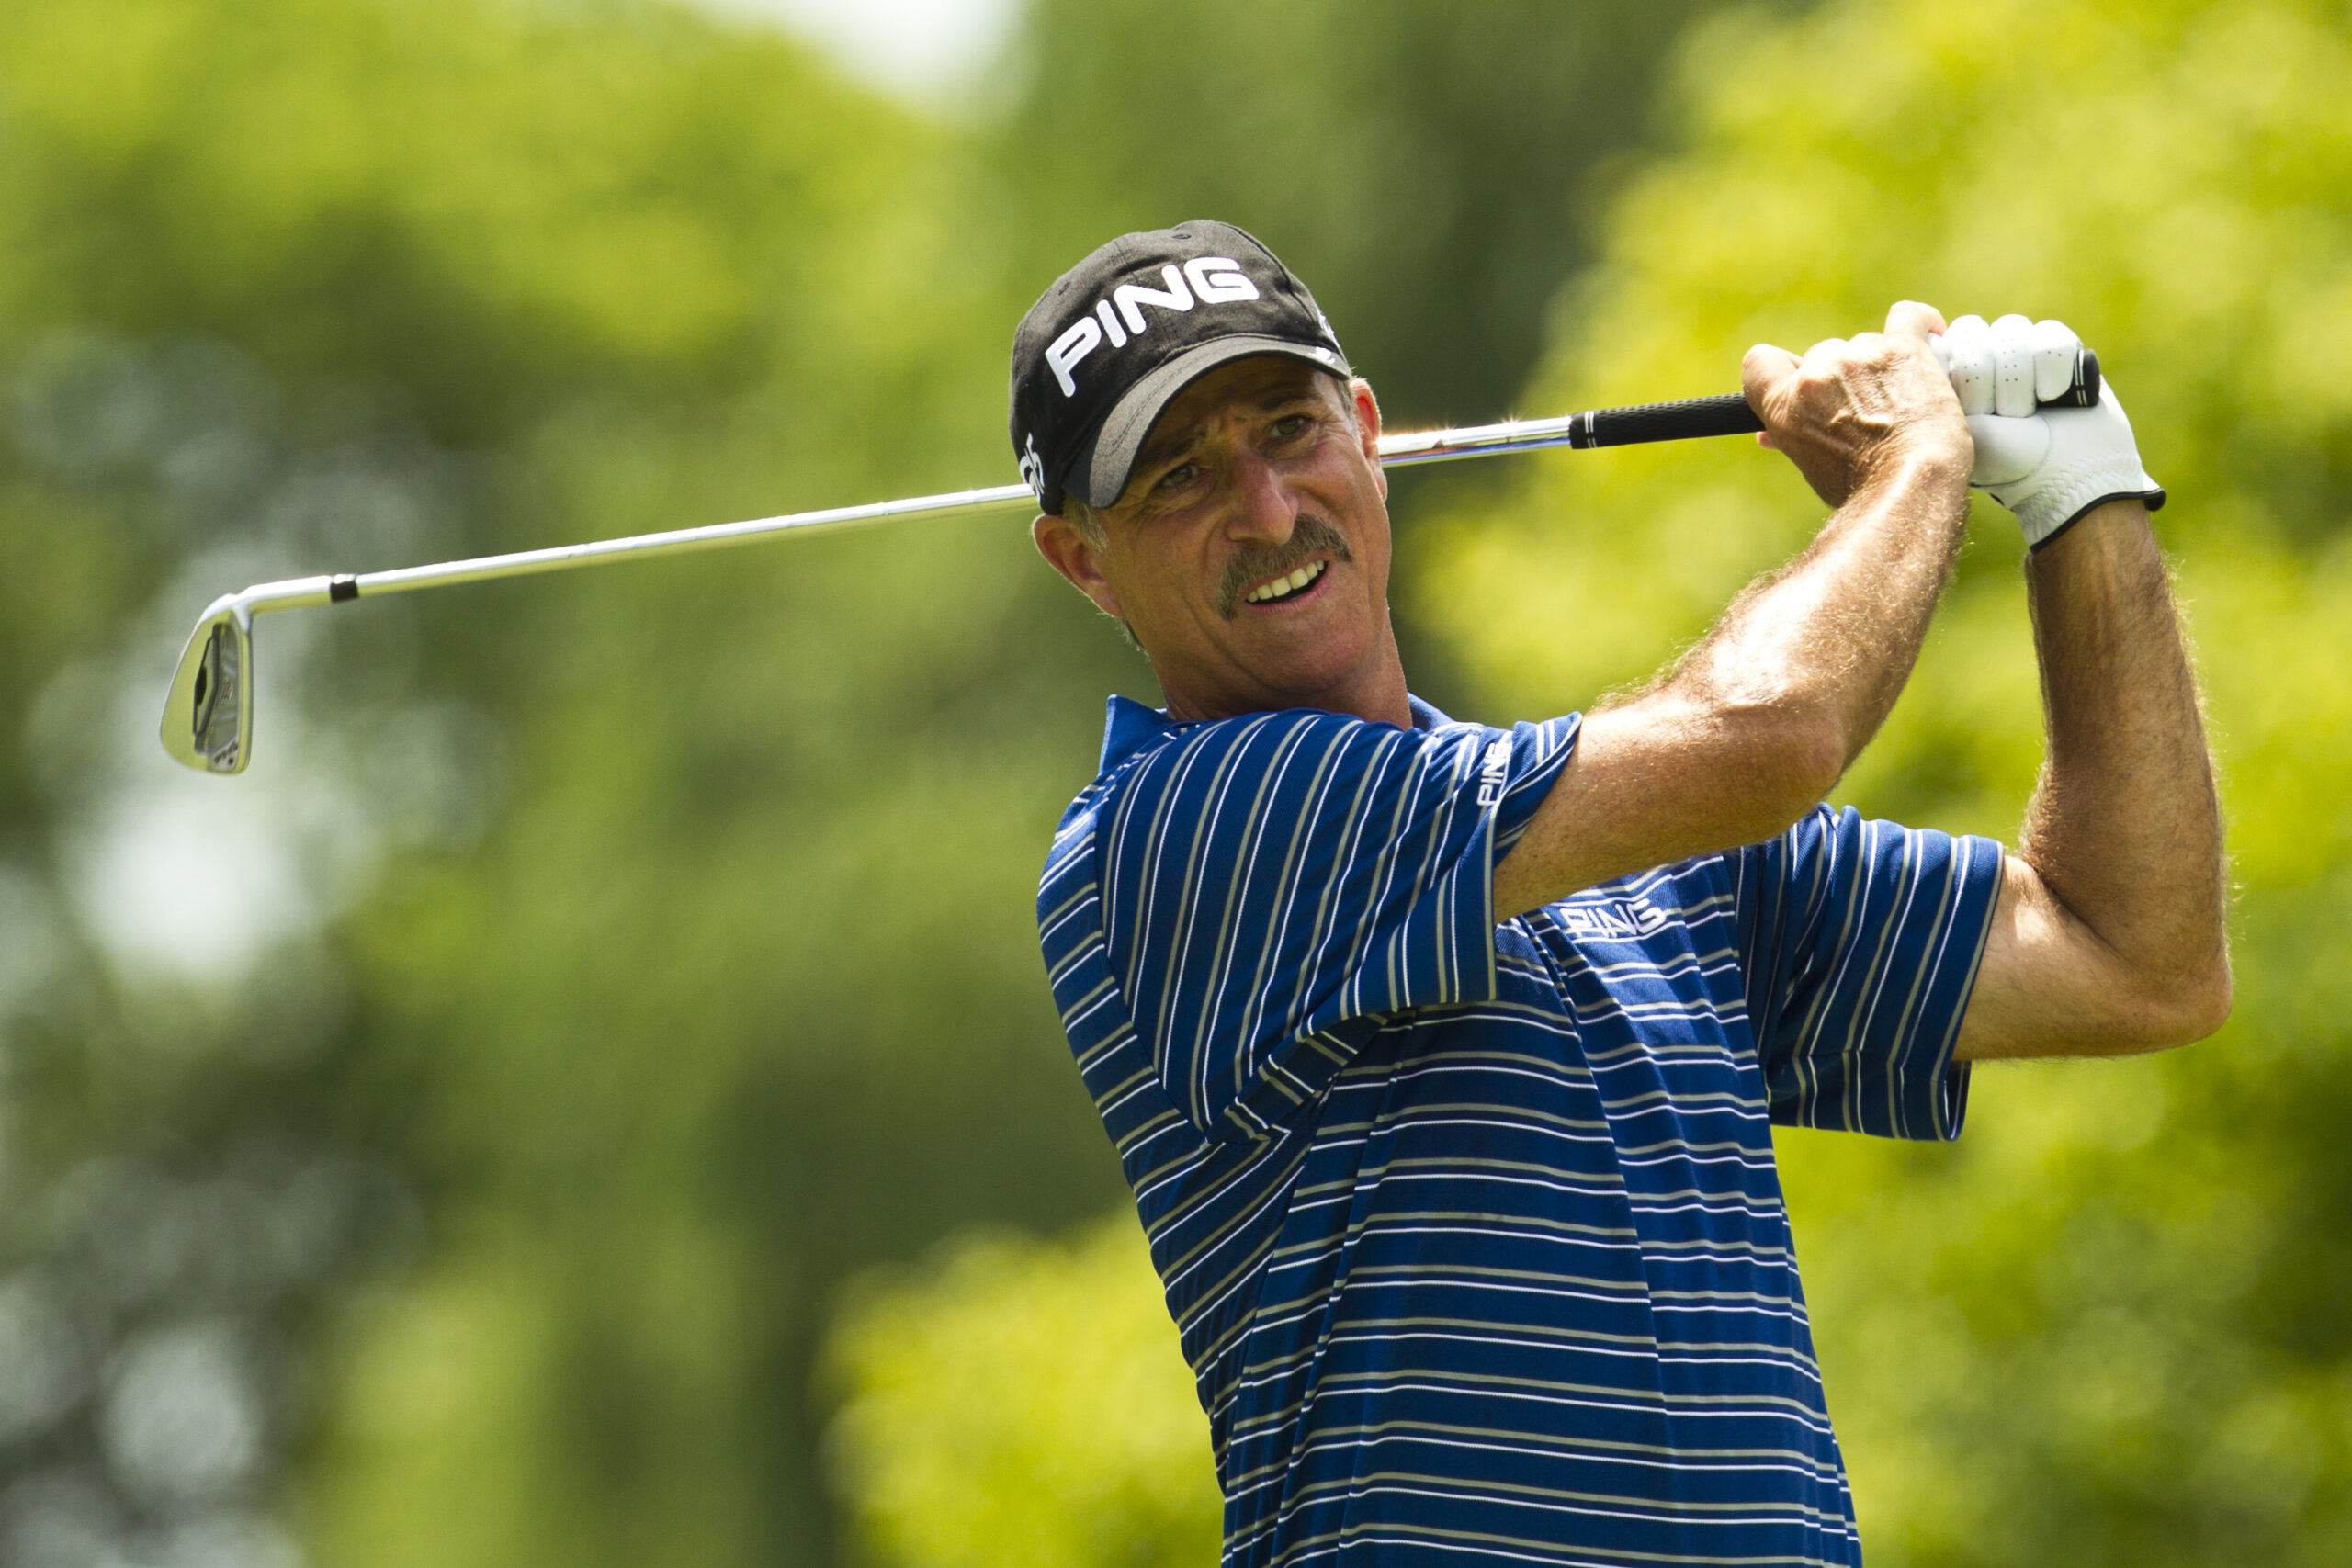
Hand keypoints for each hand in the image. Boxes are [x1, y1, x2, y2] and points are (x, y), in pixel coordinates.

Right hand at [1742, 302, 1971, 507]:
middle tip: (1868, 406)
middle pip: (1822, 354)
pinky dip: (1921, 323)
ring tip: (1905, 396)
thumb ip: (1791, 437)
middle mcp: (1816, 377)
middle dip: (1843, 375)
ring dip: (1881, 364)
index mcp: (1784, 407)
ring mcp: (1858, 358)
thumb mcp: (1811, 467)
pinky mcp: (1901, 349)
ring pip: (1865, 343)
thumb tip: (1767, 436)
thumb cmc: (1862, 487)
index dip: (1782, 369)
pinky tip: (1930, 333)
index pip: (1760, 363)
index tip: (1801, 380)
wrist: (1911, 484)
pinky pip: (1908, 317)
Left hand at [1937, 314, 2166, 548]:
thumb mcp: (1956, 425)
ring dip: (2020, 381)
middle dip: (1987, 382)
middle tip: (1998, 418)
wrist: (2065, 476)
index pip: (1939, 341)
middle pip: (1971, 331)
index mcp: (1947, 376)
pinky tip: (2056, 397)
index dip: (1959, 376)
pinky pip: (2050, 337)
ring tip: (2026, 415)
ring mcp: (2019, 352)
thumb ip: (1933, 381)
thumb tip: (1927, 339)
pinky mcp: (2060, 349)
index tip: (1970, 412)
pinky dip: (2054, 371)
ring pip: (2010, 330)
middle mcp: (1981, 359)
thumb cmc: (2003, 460)